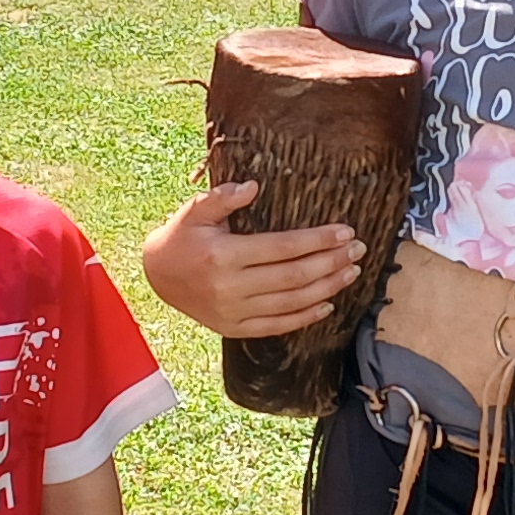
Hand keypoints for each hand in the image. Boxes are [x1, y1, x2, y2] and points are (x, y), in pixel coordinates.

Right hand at [139, 180, 361, 338]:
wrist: (157, 276)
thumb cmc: (182, 237)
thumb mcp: (194, 211)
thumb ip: (223, 197)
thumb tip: (253, 186)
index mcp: (223, 256)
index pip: (282, 248)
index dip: (317, 240)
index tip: (344, 231)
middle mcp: (229, 287)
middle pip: (293, 277)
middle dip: (330, 262)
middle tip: (357, 250)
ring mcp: (232, 312)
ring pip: (290, 303)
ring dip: (326, 288)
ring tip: (351, 272)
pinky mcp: (234, 328)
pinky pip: (276, 326)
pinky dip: (305, 317)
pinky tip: (328, 304)